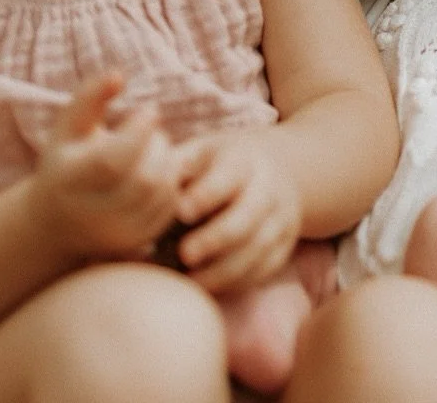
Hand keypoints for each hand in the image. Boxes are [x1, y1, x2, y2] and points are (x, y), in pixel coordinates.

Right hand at [33, 73, 182, 260]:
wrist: (56, 221)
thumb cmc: (67, 158)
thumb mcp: (68, 126)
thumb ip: (90, 95)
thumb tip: (119, 74)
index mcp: (68, 181)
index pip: (113, 161)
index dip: (139, 132)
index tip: (149, 110)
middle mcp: (89, 214)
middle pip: (144, 180)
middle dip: (158, 146)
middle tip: (153, 130)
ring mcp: (114, 233)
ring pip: (162, 194)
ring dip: (169, 162)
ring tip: (155, 147)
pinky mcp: (135, 242)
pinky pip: (170, 209)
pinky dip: (173, 183)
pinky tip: (159, 168)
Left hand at [174, 130, 302, 291]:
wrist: (278, 170)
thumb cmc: (223, 164)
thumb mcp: (204, 151)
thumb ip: (179, 164)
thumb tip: (151, 178)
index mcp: (244, 161)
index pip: (227, 177)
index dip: (205, 195)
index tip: (181, 211)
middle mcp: (268, 189)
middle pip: (246, 218)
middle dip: (215, 239)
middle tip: (184, 254)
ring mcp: (280, 219)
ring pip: (256, 250)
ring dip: (222, 270)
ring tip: (189, 279)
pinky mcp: (285, 246)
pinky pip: (263, 270)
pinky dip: (236, 282)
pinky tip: (208, 285)